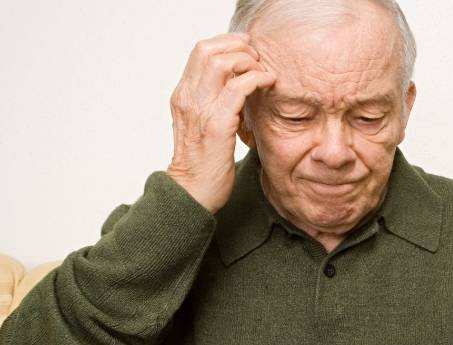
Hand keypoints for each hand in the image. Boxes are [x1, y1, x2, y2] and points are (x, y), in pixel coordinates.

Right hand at [165, 32, 275, 212]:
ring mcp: (200, 110)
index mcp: (183, 94)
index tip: (249, 52)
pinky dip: (257, 79)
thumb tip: (238, 84)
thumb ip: (213, 102)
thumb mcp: (203, 123)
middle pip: (208, 49)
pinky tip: (269, 84)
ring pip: (222, 62)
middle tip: (259, 60)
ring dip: (249, 62)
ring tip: (264, 73)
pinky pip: (238, 88)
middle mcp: (187, 97)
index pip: (201, 50)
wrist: (192, 192)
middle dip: (239, 47)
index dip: (228, 43)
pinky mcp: (216, 125)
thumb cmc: (203, 161)